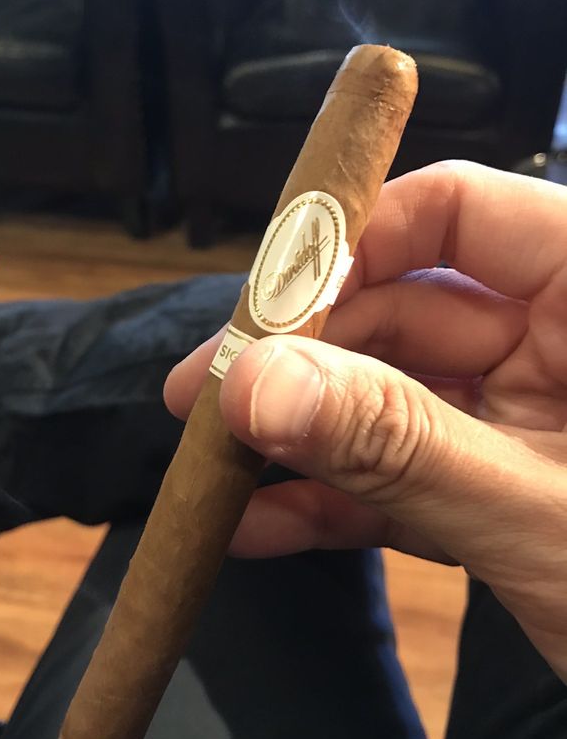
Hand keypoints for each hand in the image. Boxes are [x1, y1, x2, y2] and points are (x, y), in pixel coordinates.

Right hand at [165, 161, 566, 680]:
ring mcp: (531, 418)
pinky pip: (409, 472)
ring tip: (217, 472)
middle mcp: (563, 342)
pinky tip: (265, 526)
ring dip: (307, 439)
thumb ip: (398, 444)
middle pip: (403, 309)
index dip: (352, 245)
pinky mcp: (505, 486)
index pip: (461, 212)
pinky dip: (340, 501)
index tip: (258, 312)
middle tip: (207, 402)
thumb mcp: (540, 517)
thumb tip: (254, 382)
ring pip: (394, 396)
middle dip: (303, 361)